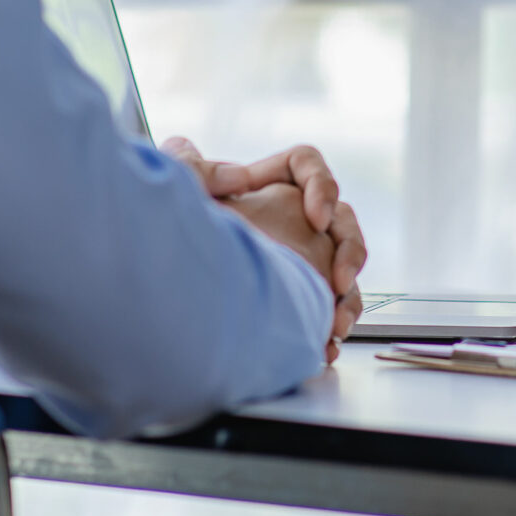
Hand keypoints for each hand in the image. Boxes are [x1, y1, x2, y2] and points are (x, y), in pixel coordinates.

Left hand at [168, 138, 368, 364]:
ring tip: (336, 323)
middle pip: (341, 220)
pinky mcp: (299, 296)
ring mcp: (299, 259)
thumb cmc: (166, 237)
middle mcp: (289, 220)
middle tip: (339, 279)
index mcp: (263, 186)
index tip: (316, 217)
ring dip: (348, 296)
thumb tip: (236, 174)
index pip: (305, 167)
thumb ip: (191, 167)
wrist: (166, 295)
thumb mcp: (173, 197)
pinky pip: (330, 308)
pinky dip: (331, 326)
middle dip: (349, 250)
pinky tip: (324, 348)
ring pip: (345, 268)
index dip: (321, 186)